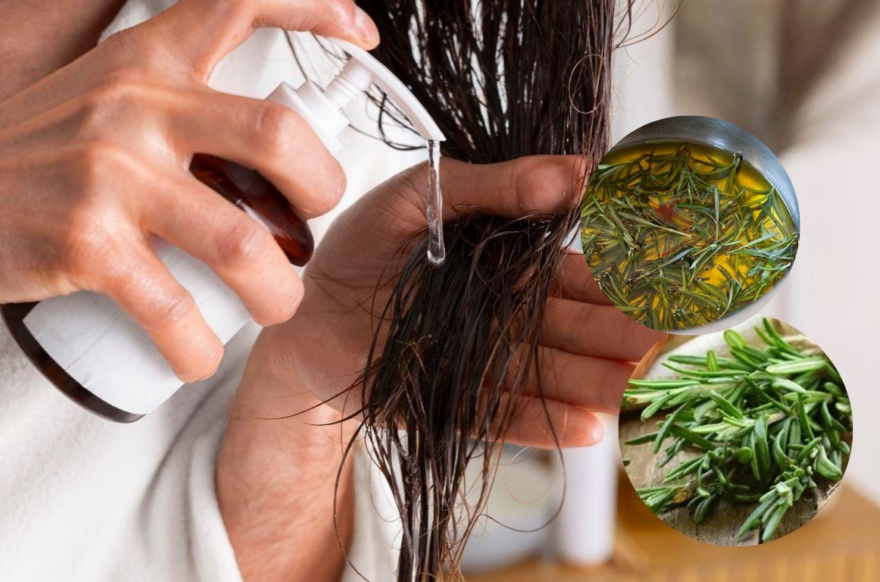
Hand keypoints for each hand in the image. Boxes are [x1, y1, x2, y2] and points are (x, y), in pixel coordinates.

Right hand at [0, 0, 379, 381]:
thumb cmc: (26, 161)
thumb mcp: (101, 101)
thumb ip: (174, 106)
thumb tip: (264, 149)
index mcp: (145, 60)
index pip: (240, 2)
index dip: (315, 8)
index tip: (362, 36)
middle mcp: (134, 105)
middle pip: (278, 136)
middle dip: (324, 192)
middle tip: (311, 229)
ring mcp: (110, 173)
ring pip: (245, 241)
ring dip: (279, 293)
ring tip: (274, 308)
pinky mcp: (86, 243)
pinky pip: (177, 312)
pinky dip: (200, 349)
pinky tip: (200, 356)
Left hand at [253, 155, 667, 446]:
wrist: (302, 316)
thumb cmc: (361, 249)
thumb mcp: (424, 196)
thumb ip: (494, 185)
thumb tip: (578, 168)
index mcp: (510, 264)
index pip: (582, 272)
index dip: (624, 277)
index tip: (669, 278)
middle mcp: (509, 317)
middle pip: (579, 327)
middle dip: (623, 332)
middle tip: (667, 338)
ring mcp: (487, 364)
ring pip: (553, 373)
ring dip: (595, 381)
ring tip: (632, 386)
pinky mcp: (457, 404)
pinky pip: (506, 415)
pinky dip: (542, 421)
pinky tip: (586, 426)